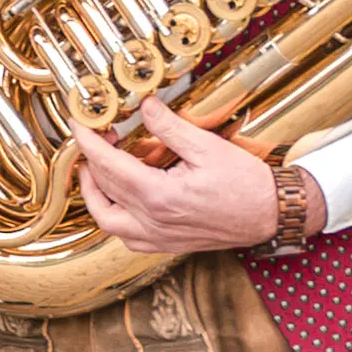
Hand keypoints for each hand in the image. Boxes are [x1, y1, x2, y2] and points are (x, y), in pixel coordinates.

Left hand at [64, 97, 298, 255]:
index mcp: (160, 197)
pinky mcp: (164, 245)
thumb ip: (169, 127)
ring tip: (97, 167)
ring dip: (95, 192)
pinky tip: (119, 196)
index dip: (88, 142)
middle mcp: (152, 223)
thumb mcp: (207, 146)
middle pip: (103, 189)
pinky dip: (113, 215)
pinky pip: (124, 236)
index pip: (108, 166)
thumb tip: (144, 106)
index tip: (80, 124)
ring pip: (106, 219)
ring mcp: (157, 238)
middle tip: (97, 137)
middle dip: (92, 160)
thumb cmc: (246, 184)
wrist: (271, 214)